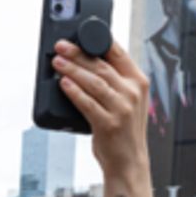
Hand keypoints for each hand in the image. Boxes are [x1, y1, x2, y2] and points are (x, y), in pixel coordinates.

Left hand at [51, 40, 148, 175]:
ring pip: (93, 82)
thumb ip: (114, 82)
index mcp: (138, 81)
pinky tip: (64, 83)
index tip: (79, 35)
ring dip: (73, 70)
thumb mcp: (127, 100)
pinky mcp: (109, 124)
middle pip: (101, 66)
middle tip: (61, 46)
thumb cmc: (122, 130)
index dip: (97, 41)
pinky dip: (74, 92)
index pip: (118, 53)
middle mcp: (132, 92)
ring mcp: (122, 108)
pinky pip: (87, 103)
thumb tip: (86, 62)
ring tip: (57, 62)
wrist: (128, 161)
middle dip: (78, 53)